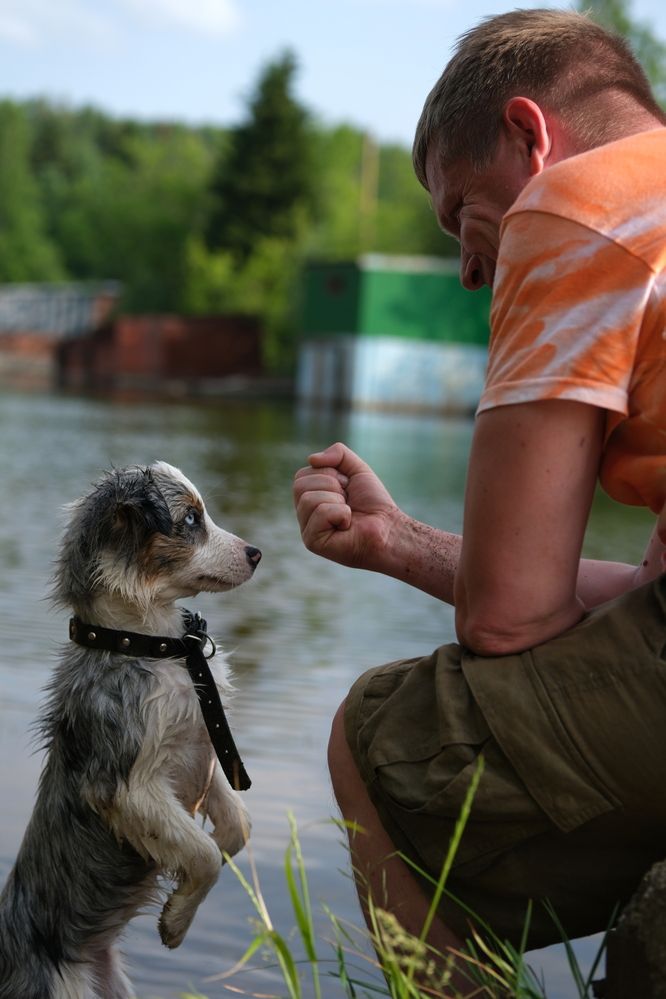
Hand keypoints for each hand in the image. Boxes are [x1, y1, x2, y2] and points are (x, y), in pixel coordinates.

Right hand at [293, 442, 400, 570]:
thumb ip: (338, 454)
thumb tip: (311, 459)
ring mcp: (306, 529)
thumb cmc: (373, 504)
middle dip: (331, 486)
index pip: (301, 475)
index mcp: (310, 497)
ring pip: (308, 499)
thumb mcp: (357, 469)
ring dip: (337, 501)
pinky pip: (320, 512)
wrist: (389, 529)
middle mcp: (304, 514)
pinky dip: (341, 514)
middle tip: (348, 500)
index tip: (346, 487)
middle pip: (299, 485)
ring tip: (348, 514)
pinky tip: (346, 526)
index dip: (328, 474)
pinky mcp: (312, 542)